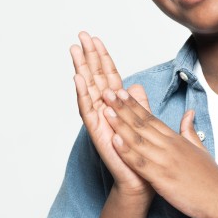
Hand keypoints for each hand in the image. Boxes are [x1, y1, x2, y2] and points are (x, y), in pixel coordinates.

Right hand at [71, 33, 153, 200]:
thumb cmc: (141, 155)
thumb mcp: (144, 124)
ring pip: (88, 90)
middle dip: (88, 56)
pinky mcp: (97, 133)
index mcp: (117, 107)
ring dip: (81, 69)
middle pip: (94, 78)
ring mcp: (99, 121)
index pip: (108, 77)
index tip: (96, 39)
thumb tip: (136, 85)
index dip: (103, 58)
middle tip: (80, 36)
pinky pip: (88, 111)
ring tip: (74, 50)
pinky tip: (77, 79)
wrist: (140, 181)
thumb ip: (139, 104)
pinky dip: (82, 95)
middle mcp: (104, 111)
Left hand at [101, 87, 217, 217]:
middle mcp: (169, 146)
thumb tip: (188, 113)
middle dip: (122, 108)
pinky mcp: (162, 178)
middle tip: (107, 92)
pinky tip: (113, 141)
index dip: (134, 105)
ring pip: (138, 139)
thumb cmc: (211, 178)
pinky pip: (140, 163)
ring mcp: (165, 161)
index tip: (121, 92)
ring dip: (120, 125)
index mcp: (176, 140)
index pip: (151, 118)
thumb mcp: (201, 149)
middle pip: (142, 123)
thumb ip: (189, 131)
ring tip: (104, 110)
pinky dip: (126, 152)